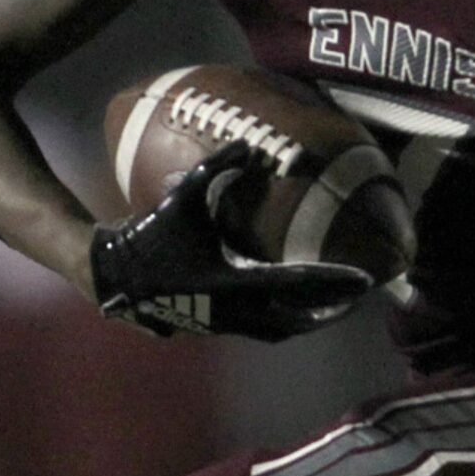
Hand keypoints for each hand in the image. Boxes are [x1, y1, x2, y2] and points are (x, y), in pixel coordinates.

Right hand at [88, 143, 372, 340]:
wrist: (111, 274)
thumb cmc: (150, 232)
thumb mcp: (183, 197)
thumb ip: (216, 169)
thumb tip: (246, 146)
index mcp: (231, 282)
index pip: (295, 283)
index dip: (332, 281)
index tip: (363, 280)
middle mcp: (232, 311)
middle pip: (296, 319)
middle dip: (329, 311)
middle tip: (356, 299)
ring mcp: (221, 325)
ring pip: (278, 330)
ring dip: (306, 321)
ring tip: (332, 308)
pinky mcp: (212, 328)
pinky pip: (258, 330)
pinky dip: (280, 320)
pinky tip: (292, 307)